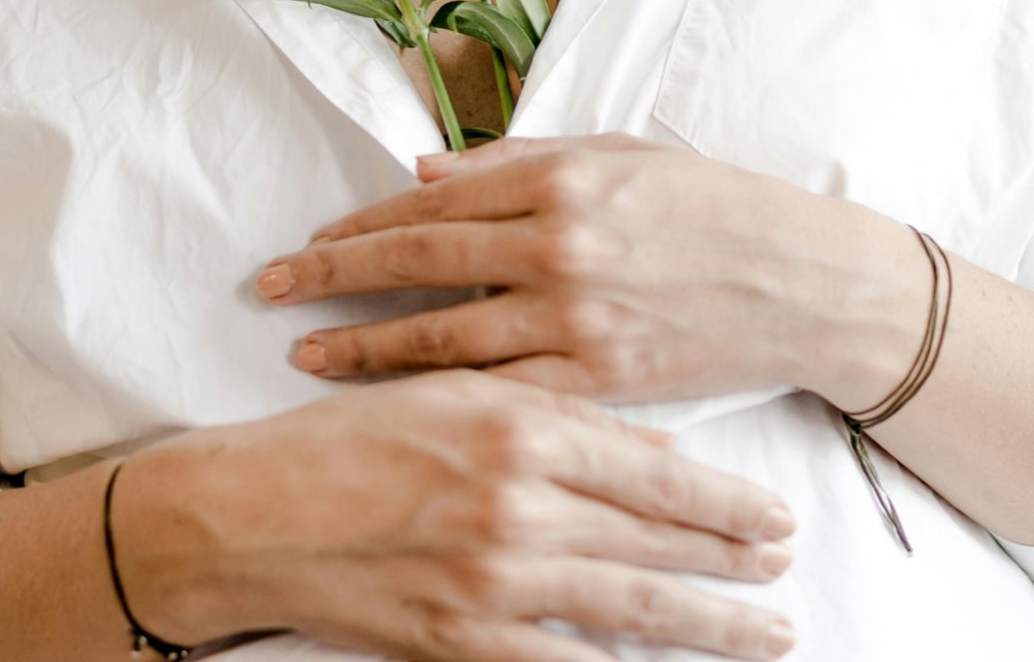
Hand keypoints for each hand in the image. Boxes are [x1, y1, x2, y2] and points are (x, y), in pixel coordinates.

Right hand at [114, 371, 797, 660]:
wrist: (246, 517)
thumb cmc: (341, 440)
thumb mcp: (447, 396)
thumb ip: (546, 414)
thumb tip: (638, 448)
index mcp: (515, 428)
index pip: (650, 470)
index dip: (721, 498)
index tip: (773, 514)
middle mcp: (516, 505)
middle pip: (654, 539)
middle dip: (732, 560)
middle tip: (786, 570)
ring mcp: (491, 582)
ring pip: (630, 609)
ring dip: (709, 626)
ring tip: (769, 634)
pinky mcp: (460, 642)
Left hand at [257, 135, 925, 404]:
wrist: (808, 285)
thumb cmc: (718, 207)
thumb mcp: (620, 155)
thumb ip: (516, 162)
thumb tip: (423, 171)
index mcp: (561, 181)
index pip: (431, 205)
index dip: (360, 225)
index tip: (310, 241)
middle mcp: (558, 248)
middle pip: (416, 267)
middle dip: (330, 278)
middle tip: (267, 289)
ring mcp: (577, 321)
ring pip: (443, 340)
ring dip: (366, 348)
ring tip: (305, 355)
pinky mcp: (601, 382)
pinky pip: (503, 393)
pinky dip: (444, 399)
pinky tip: (396, 405)